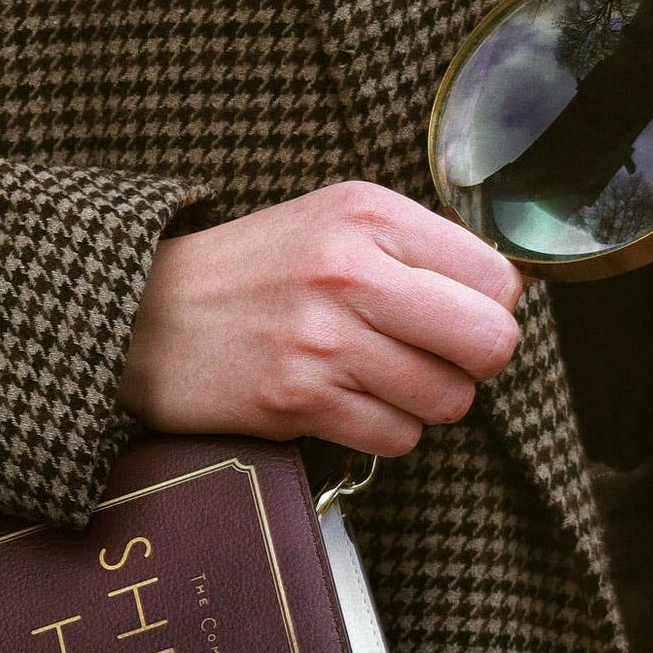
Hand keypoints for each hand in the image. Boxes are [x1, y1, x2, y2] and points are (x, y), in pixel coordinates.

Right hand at [118, 181, 526, 456]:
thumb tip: (510, 295)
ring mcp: (323, 341)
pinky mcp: (298, 401)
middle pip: (489, 343)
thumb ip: (416, 248)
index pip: (498, 278)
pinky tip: (348, 401)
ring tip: (380, 377)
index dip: (490, 306)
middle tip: (440, 355)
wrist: (143, 318)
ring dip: (426, 401)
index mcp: (366, 214)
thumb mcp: (331, 223)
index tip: (456, 311)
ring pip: (448, 400)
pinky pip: (396, 438)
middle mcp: (350, 271)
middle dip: (476, 361)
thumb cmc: (251, 273)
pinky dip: (385, 430)